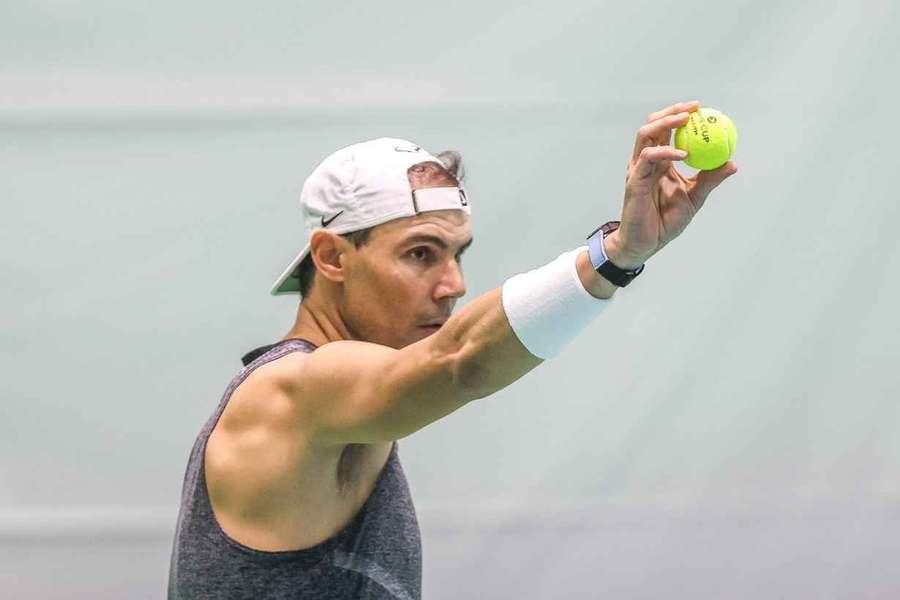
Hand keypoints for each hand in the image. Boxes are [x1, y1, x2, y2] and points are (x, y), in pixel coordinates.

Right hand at [605, 100, 737, 268]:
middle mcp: (646, 161)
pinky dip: (665, 151)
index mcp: (660, 162)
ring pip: (645, 135)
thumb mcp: (695, 197)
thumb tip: (732, 163)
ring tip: (685, 119)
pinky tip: (683, 153)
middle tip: (694, 108)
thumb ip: (709, 179)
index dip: (680, 116)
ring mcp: (638, 169)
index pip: (666, 131)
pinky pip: (648, 158)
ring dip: (665, 122)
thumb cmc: (666, 221)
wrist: (647, 243)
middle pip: (653, 125)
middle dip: (672, 111)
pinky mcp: (634, 180)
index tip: (701, 109)